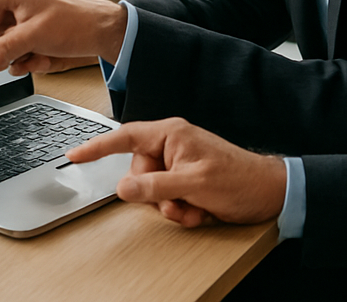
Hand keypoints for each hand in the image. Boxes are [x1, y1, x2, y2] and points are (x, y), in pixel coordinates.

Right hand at [0, 0, 126, 73]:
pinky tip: (40, 58)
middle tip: (10, 57)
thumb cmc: (73, 22)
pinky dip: (24, 58)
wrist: (102, 31)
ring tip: (34, 56)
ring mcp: (19, 19)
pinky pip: (13, 49)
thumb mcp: (37, 35)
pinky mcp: (28, 32)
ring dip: (13, 55)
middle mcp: (11, 3)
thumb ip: (8, 46)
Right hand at [66, 118, 287, 226]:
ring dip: (172, 206)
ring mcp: (181, 161)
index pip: (124, 137)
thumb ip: (154, 186)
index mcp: (169, 134)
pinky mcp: (189, 178)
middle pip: (139, 171)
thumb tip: (123, 188)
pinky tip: (201, 212)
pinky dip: (182, 209)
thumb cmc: (238, 180)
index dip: (96, 147)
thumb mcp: (192, 186)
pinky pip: (169, 197)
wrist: (273, 193)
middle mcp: (172, 144)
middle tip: (178, 203)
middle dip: (156, 194)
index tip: (74, 155)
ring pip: (154, 189)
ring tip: (196, 209)